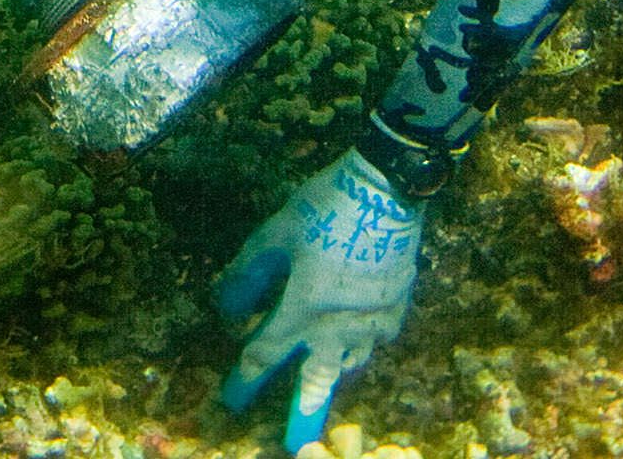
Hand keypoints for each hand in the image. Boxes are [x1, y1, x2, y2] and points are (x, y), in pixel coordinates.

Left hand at [217, 149, 425, 451]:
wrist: (387, 188)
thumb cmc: (324, 206)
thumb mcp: (275, 233)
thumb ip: (247, 272)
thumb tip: (225, 303)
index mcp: (302, 308)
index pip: (264, 355)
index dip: (244, 380)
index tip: (231, 400)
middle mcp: (338, 325)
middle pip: (317, 381)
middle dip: (304, 414)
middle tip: (295, 443)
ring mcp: (373, 319)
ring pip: (351, 362)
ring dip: (332, 375)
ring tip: (322, 382)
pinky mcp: (397, 306)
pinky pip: (378, 338)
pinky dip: (363, 342)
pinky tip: (358, 336)